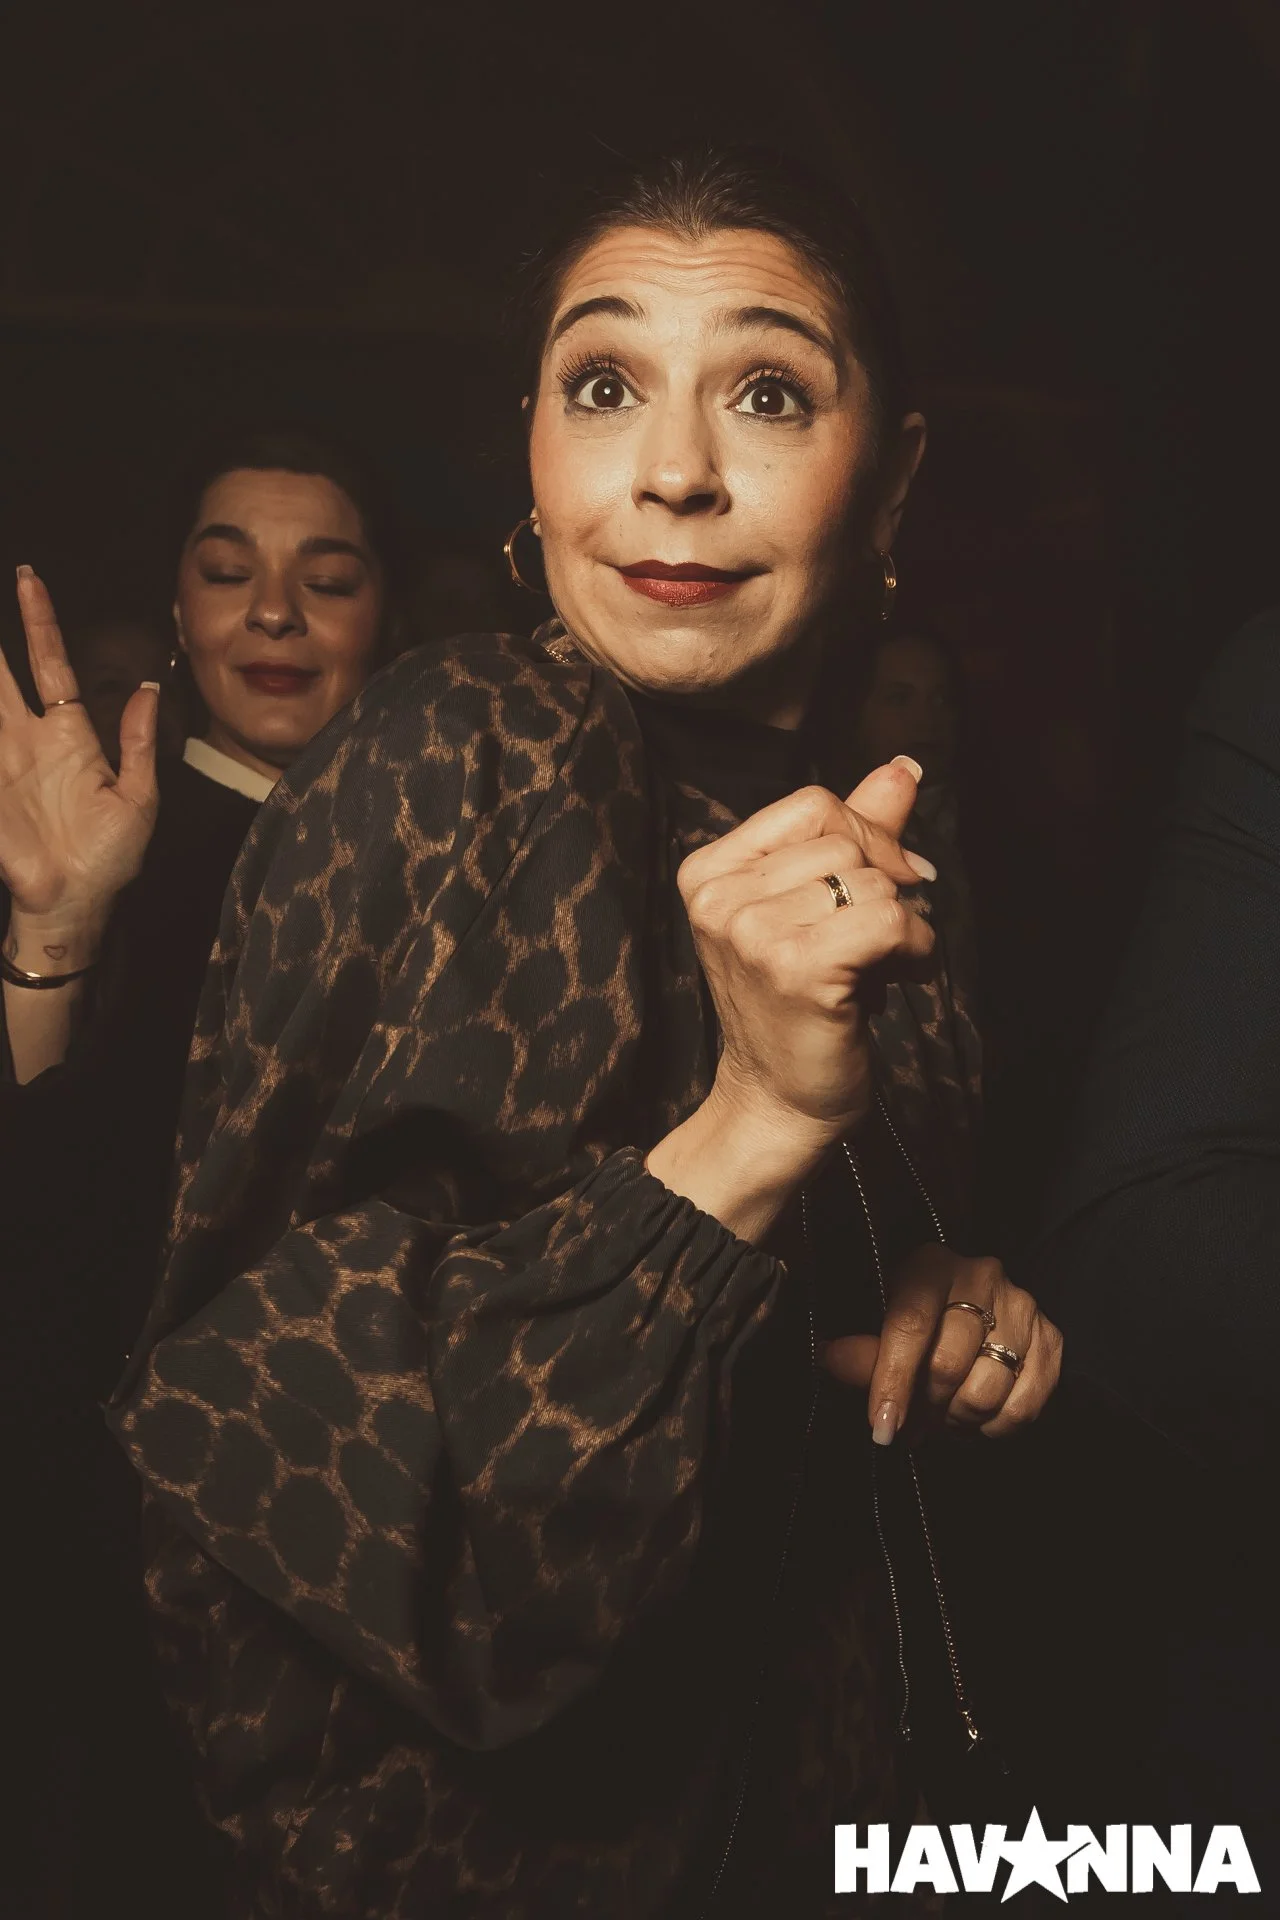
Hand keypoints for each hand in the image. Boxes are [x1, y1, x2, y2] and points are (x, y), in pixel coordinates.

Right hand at [0, 568, 158, 951]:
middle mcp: (28, 738)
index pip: (50, 664)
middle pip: (1, 674)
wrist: (78, 903)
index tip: (30, 580)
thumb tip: (149, 689)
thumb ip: (140, 742)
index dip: (40, 623)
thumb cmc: (110, 855)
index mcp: (69, 733)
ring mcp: (0, 761)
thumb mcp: (139, 796)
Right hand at [677, 759, 935, 1156]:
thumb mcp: (812, 906)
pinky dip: (916, 950)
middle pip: (845, 839)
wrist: (778, 1101)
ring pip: (872, 881)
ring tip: (881, 966)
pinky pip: (891, 921)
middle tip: (877, 940)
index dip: (867, 836)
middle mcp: (720, 897)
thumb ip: (854, 832)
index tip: (886, 881)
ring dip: (903, 924)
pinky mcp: (797, 968)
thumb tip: (904, 768)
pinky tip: (898, 980)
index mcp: (709, 871)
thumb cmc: (798, 1004)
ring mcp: (752, 932)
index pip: (812, 804)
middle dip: (885, 885)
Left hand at [821, 1244, 1062, 1441]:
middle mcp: (982, 1276)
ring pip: (986, 1391)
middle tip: (913, 1421)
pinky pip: (1022, 1408)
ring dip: (957, 1421)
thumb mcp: (884, 1328)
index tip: (881, 1425)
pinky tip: (977, 1419)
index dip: (891, 1379)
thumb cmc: (921, 1323)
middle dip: (924, 1408)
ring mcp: (1022, 1307)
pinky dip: (994, 1428)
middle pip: (948, 1364)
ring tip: (943, 1416)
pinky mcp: (1052, 1340)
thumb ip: (862, 1351)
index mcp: (930, 1266)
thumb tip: (829, 1356)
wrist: (978, 1314)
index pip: (910, 1324)